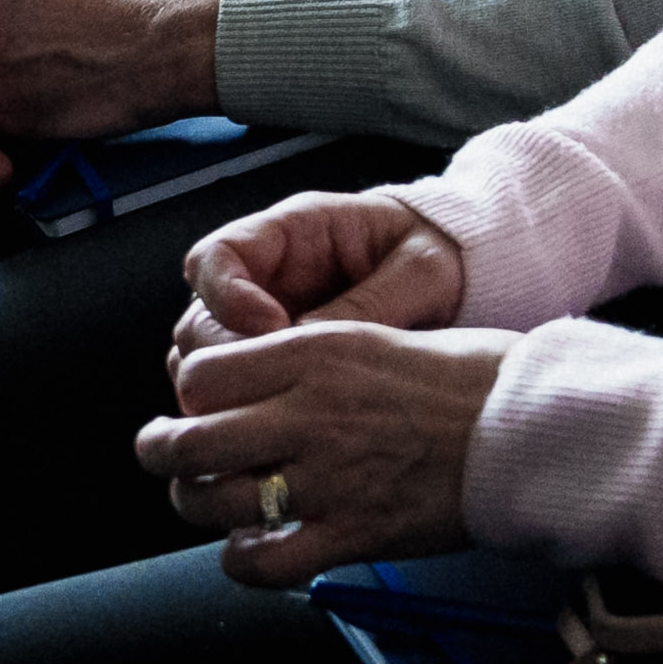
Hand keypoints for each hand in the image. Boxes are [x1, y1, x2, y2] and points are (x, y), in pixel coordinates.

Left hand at [135, 319, 511, 583]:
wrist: (531, 426)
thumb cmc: (467, 377)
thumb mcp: (374, 336)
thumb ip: (306, 360)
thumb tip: (251, 383)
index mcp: (313, 353)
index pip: (200, 376)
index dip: (188, 394)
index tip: (197, 404)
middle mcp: (310, 413)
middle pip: (188, 441)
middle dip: (160, 453)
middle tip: (161, 455)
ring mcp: (330, 477)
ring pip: (213, 503)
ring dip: (195, 507)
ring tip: (204, 503)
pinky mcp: (355, 533)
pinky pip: (265, 562)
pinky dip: (243, 562)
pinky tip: (250, 551)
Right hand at [169, 190, 469, 386]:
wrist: (464, 274)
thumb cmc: (438, 256)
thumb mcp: (420, 272)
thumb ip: (368, 305)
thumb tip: (309, 347)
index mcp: (292, 232)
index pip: (217, 255)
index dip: (225, 293)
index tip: (270, 326)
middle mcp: (261, 280)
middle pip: (198, 322)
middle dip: (225, 361)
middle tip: (278, 387)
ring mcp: (261, 323)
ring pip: (204, 365)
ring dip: (231, 395)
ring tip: (284, 414)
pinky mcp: (274, 367)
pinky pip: (237, 393)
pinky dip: (249, 413)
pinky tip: (289, 430)